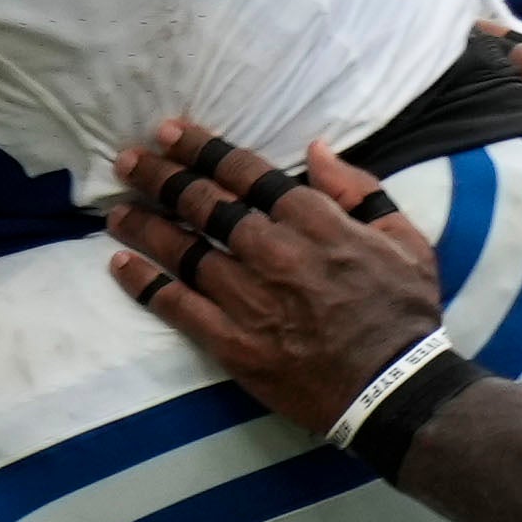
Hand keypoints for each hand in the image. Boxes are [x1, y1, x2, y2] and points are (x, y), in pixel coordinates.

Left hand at [111, 116, 442, 426]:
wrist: (394, 389)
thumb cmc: (404, 312)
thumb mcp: (405, 239)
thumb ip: (359, 189)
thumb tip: (316, 150)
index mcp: (312, 221)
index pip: (245, 172)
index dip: (201, 148)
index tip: (170, 132)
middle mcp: (272, 251)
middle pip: (203, 203)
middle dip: (161, 176)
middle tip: (128, 160)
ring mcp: (247, 297)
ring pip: (182, 249)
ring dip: (144, 224)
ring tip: (116, 210)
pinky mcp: (231, 341)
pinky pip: (176, 305)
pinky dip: (144, 283)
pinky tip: (120, 265)